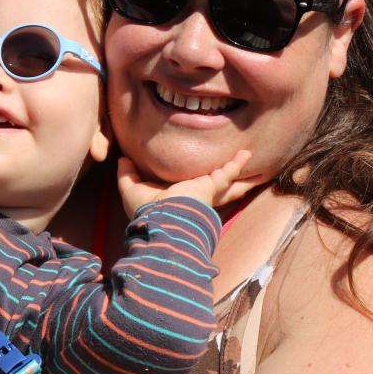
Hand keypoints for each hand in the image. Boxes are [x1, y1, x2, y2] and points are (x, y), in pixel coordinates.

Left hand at [117, 149, 255, 218]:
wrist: (160, 221)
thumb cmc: (147, 211)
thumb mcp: (132, 189)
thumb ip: (127, 174)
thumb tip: (122, 159)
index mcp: (179, 199)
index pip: (188, 190)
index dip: (192, 183)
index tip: (197, 174)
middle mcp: (196, 198)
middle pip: (216, 190)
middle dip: (228, 183)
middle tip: (238, 175)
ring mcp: (206, 193)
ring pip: (229, 183)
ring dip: (241, 172)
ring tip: (250, 158)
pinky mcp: (210, 188)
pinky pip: (227, 174)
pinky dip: (236, 164)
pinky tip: (246, 153)